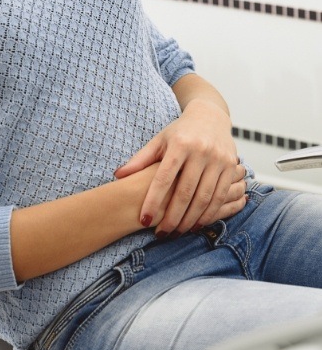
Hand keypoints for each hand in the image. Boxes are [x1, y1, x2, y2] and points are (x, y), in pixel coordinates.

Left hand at [115, 99, 240, 233]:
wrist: (210, 116)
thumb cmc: (180, 132)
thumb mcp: (159, 141)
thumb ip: (140, 160)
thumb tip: (118, 175)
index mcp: (179, 144)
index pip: (163, 178)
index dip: (153, 201)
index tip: (144, 220)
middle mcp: (200, 152)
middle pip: (185, 192)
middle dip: (172, 217)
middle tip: (161, 233)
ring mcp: (218, 160)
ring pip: (205, 198)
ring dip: (191, 220)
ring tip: (177, 232)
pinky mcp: (231, 167)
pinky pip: (221, 196)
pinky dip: (209, 214)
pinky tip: (197, 224)